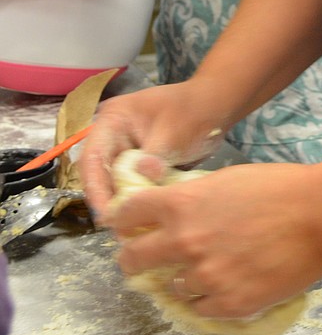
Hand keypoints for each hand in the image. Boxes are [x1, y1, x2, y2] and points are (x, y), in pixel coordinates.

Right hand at [80, 81, 226, 218]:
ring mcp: (126, 151)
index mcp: (113, 120)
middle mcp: (113, 136)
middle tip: (117, 226)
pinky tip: (143, 217)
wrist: (217, 106)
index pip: (92, 157)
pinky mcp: (140, 164)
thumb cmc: (194, 111)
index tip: (106, 213)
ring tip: (129, 227)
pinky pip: (131, 185)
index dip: (95, 187)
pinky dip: (136, 199)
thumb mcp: (173, 132)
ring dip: (121, 202)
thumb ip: (155, 156)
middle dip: (106, 199)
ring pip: (114, 182)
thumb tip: (143, 177)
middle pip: (99, 173)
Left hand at [112, 162, 321, 319]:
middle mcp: (184, 242)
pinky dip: (209, 299)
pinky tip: (226, 285)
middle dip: (133, 260)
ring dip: (183, 279)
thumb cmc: (280, 188)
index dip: (124, 221)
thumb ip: (194, 199)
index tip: (126, 226)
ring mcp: (204, 277)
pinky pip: (201, 309)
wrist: (320, 218)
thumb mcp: (227, 180)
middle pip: (133, 260)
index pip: (127, 214)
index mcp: (181, 205)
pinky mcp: (228, 304)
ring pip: (172, 288)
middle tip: (142, 261)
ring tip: (208, 270)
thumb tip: (174, 212)